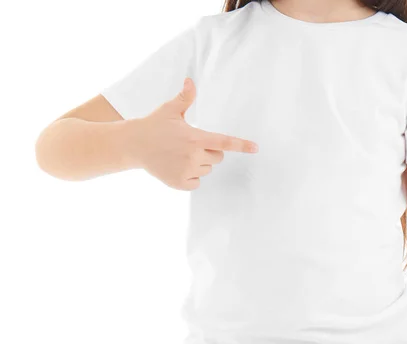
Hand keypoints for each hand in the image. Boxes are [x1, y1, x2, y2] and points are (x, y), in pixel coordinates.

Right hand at [127, 77, 257, 189]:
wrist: (133, 145)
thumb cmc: (154, 125)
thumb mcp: (170, 110)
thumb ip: (185, 98)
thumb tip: (190, 80)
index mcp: (195, 137)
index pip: (224, 141)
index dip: (241, 145)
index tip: (256, 148)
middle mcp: (193, 155)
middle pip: (217, 158)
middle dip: (209, 152)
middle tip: (190, 145)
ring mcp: (186, 170)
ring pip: (207, 170)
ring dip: (199, 164)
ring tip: (180, 155)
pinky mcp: (180, 183)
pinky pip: (197, 183)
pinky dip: (191, 178)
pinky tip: (177, 168)